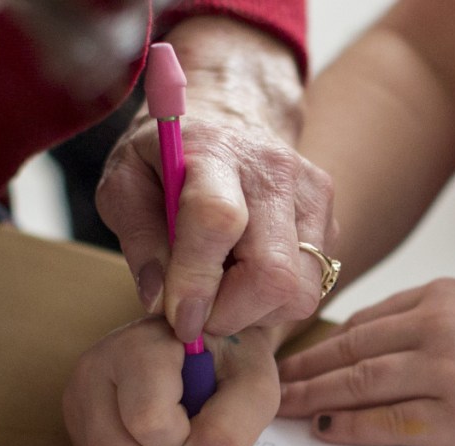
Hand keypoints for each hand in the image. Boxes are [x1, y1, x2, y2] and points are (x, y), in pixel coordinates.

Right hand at [63, 316, 280, 445]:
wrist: (207, 342)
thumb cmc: (230, 359)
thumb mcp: (254, 380)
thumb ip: (235, 422)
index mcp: (136, 347)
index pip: (148, 420)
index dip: (187, 443)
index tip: (212, 426)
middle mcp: (94, 371)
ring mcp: (80, 402)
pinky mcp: (80, 429)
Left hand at [96, 16, 335, 342]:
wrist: (227, 116)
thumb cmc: (166, 157)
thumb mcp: (124, 182)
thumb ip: (137, 237)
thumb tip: (158, 298)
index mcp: (215, 152)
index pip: (217, 221)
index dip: (197, 281)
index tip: (178, 320)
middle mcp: (275, 171)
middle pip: (272, 273)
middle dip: (229, 315)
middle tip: (196, 313)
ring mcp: (311, 197)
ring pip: (298, 292)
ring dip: (253, 314)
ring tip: (220, 291)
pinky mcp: (329, 222)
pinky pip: (310, 288)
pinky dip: (272, 304)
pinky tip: (243, 278)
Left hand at [278, 279, 454, 445]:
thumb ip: (425, 316)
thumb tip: (364, 341)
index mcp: (438, 298)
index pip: (358, 323)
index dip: (314, 344)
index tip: (283, 359)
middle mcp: (435, 329)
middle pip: (344, 351)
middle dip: (297, 370)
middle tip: (260, 385)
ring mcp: (446, 374)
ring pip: (355, 385)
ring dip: (308, 397)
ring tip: (277, 409)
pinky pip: (387, 423)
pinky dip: (348, 427)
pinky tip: (322, 430)